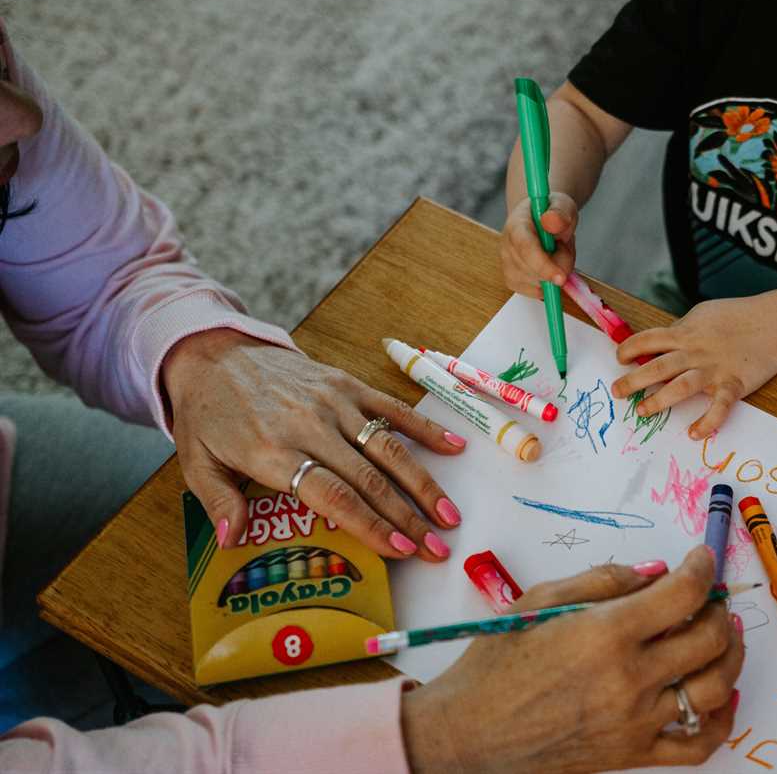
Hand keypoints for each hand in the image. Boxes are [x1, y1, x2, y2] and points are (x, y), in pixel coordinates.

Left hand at [163, 329, 465, 561]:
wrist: (215, 353)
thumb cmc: (208, 415)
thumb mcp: (196, 461)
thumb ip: (217, 501)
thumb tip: (233, 540)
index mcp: (273, 451)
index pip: (333, 495)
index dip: (370, 525)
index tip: (399, 550)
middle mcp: (311, 426)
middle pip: (370, 479)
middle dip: (408, 518)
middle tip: (437, 548)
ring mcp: (334, 402)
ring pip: (388, 448)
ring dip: (423, 484)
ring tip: (449, 516)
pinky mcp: (346, 384)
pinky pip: (391, 408)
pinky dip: (425, 427)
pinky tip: (455, 448)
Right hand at [401, 546, 743, 773]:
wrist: (469, 733)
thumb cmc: (495, 663)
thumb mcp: (539, 599)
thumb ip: (603, 580)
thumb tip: (655, 572)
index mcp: (606, 633)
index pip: (683, 593)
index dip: (702, 568)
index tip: (702, 559)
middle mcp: (630, 678)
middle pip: (709, 637)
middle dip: (719, 607)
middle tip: (709, 597)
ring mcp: (636, 721)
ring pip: (715, 687)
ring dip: (730, 655)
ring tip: (723, 636)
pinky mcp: (633, 755)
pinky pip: (697, 745)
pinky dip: (721, 719)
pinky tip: (721, 695)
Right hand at [501, 192, 578, 297]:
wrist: (542, 219)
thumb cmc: (552, 213)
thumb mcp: (562, 206)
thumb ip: (559, 213)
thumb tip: (551, 221)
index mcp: (516, 225)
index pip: (525, 249)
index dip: (543, 265)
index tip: (561, 278)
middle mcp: (506, 246)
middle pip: (532, 271)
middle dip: (558, 265)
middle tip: (564, 246)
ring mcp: (507, 264)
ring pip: (536, 284)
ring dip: (554, 273)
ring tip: (556, 253)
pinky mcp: (512, 280)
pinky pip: (535, 292)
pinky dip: (549, 284)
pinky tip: (550, 267)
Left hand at [611, 297, 776, 439]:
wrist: (774, 323)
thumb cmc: (737, 316)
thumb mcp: (702, 315)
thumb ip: (681, 330)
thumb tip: (661, 341)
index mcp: (685, 333)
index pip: (648, 340)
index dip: (629, 349)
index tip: (619, 358)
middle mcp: (695, 352)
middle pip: (657, 367)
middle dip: (633, 380)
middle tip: (617, 391)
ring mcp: (713, 370)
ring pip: (680, 387)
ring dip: (659, 401)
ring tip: (643, 411)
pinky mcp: (733, 385)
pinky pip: (718, 408)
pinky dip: (707, 422)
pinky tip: (693, 433)